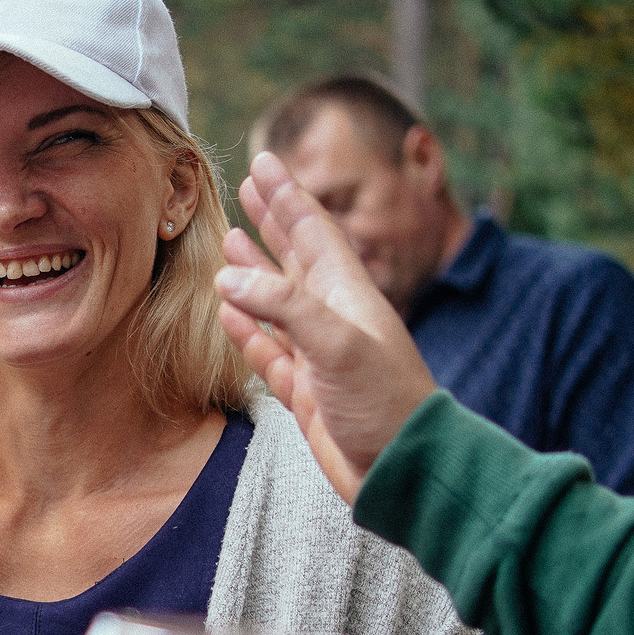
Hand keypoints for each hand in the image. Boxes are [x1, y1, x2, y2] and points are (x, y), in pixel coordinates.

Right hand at [214, 152, 437, 502]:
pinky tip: (229, 311)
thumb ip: (285, 306)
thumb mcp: (338, 344)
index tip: (263, 162)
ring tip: (231, 240)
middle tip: (247, 187)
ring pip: (278, 301)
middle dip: (272, 221)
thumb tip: (230, 277)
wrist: (404, 471)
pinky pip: (269, 349)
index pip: (314, 231)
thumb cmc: (386, 403)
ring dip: (255, 270)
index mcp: (350, 295)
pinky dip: (247, 327)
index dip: (288, 197)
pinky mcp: (307, 392)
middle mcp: (334, 318)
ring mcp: (319, 355)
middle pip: (296, 257)